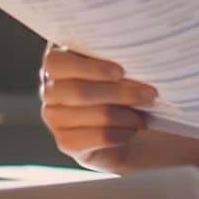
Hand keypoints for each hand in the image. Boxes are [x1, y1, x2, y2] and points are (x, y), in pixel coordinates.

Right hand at [38, 43, 157, 171]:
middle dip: (119, 93)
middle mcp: (49, 90)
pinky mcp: (66, 142)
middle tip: (149, 94)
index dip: (90, 68)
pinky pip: (98, 137)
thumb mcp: (116, 64)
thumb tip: (137, 58)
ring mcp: (54, 118)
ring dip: (125, 114)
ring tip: (145, 112)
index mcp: (56, 62)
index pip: (57, 63)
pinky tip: (133, 128)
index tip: (121, 72)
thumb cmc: (120, 82)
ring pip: (92, 115)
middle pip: (78, 92)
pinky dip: (121, 132)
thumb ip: (114, 56)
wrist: (122, 120)